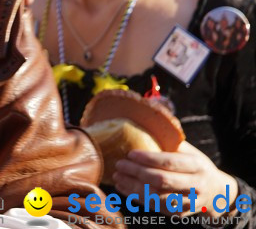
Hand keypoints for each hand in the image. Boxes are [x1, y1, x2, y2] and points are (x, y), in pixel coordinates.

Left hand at [114, 142, 238, 216]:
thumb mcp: (190, 151)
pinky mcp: (180, 213)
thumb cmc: (196, 166)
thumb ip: (171, 141)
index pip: (170, 163)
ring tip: (117, 176)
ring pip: (157, 197)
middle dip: (137, 172)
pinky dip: (137, 198)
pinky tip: (123, 187)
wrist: (217, 192)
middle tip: (119, 164)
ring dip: (133, 187)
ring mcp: (189, 203)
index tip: (130, 153)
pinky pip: (156, 207)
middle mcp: (196, 186)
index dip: (148, 159)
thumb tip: (149, 119)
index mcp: (197, 166)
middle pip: (162, 181)